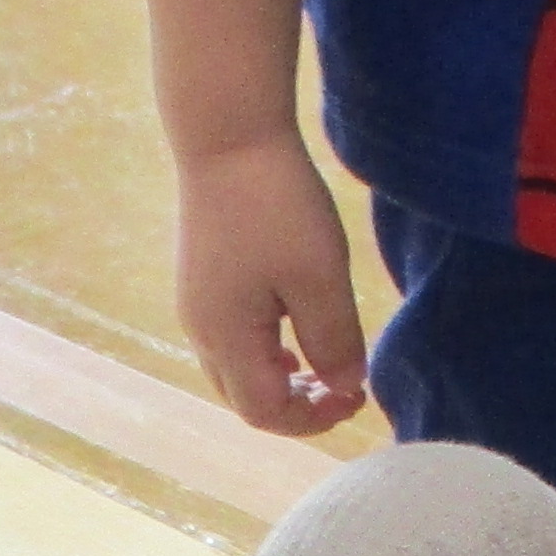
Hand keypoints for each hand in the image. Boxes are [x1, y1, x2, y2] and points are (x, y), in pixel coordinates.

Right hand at [171, 129, 370, 434]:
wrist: (228, 136)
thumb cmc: (277, 207)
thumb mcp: (320, 278)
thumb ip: (334, 341)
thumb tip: (346, 386)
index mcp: (227, 339)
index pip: (265, 414)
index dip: (313, 420)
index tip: (358, 395)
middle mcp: (202, 331)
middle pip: (245, 400)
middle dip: (296, 405)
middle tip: (344, 385)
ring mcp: (197, 304)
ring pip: (235, 370)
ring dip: (280, 378)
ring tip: (322, 360)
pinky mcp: (202, 278)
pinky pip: (231, 338)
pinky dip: (265, 351)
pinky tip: (293, 325)